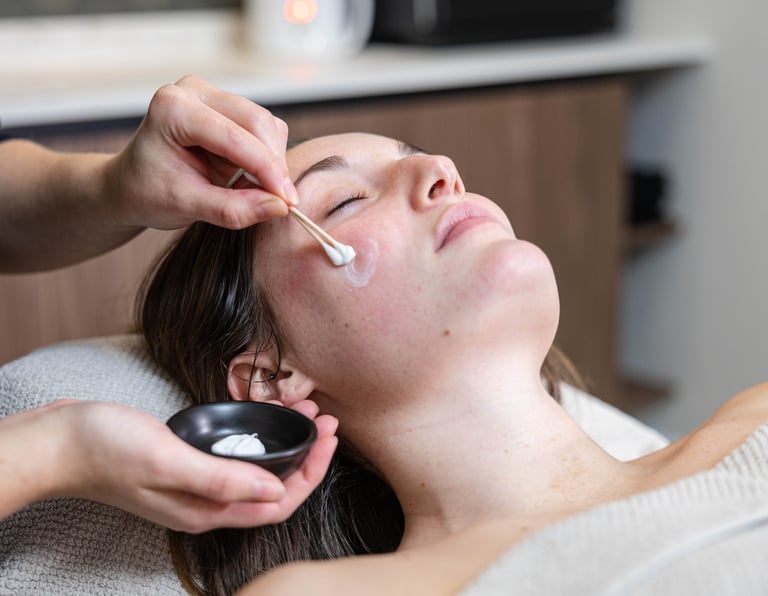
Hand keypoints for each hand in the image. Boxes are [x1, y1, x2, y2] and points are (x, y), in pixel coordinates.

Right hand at [1, 399, 336, 532]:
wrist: (59, 442)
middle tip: (325, 420)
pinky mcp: (186, 465)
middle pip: (274, 489)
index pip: (277, 503)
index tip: (328, 438)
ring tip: (305, 411)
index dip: (311, 474)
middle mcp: (206, 503)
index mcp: (206, 509)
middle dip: (307, 457)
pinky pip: (236, 457)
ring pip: (257, 471)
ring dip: (285, 446)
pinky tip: (264, 414)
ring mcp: (195, 484)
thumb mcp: (167, 459)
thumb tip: (275, 490)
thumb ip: (220, 477)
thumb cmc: (105, 449)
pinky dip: (258, 438)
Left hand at [105, 75, 298, 230]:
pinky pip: (265, 130)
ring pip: (266, 124)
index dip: (267, 171)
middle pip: (257, 122)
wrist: (132, 186)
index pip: (235, 137)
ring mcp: (213, 95)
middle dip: (274, 165)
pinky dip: (268, 158)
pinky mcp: (228, 107)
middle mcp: (194, 91)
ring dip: (272, 161)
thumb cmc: (148, 193)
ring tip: (258, 193)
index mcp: (173, 108)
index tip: (288, 203)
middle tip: (283, 203)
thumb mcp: (186, 207)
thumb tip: (279, 208)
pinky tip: (252, 179)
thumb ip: (233, 209)